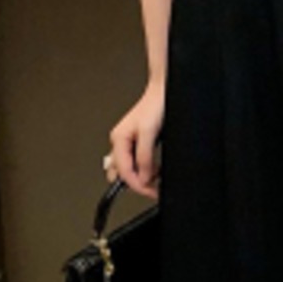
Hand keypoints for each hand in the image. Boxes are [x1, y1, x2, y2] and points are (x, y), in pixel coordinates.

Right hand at [104, 80, 163, 198]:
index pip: (123, 172)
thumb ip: (144, 157)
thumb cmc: (155, 105)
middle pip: (123, 172)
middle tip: (152, 189)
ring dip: (142, 176)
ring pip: (129, 168)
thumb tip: (143, 177)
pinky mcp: (138, 139)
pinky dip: (146, 168)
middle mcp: (120, 140)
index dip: (137, 185)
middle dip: (136, 183)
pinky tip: (155, 169)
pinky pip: (137, 161)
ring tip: (156, 179)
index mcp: (118, 139)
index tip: (150, 192)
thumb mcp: (149, 132)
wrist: (164, 89)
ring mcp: (128, 140)